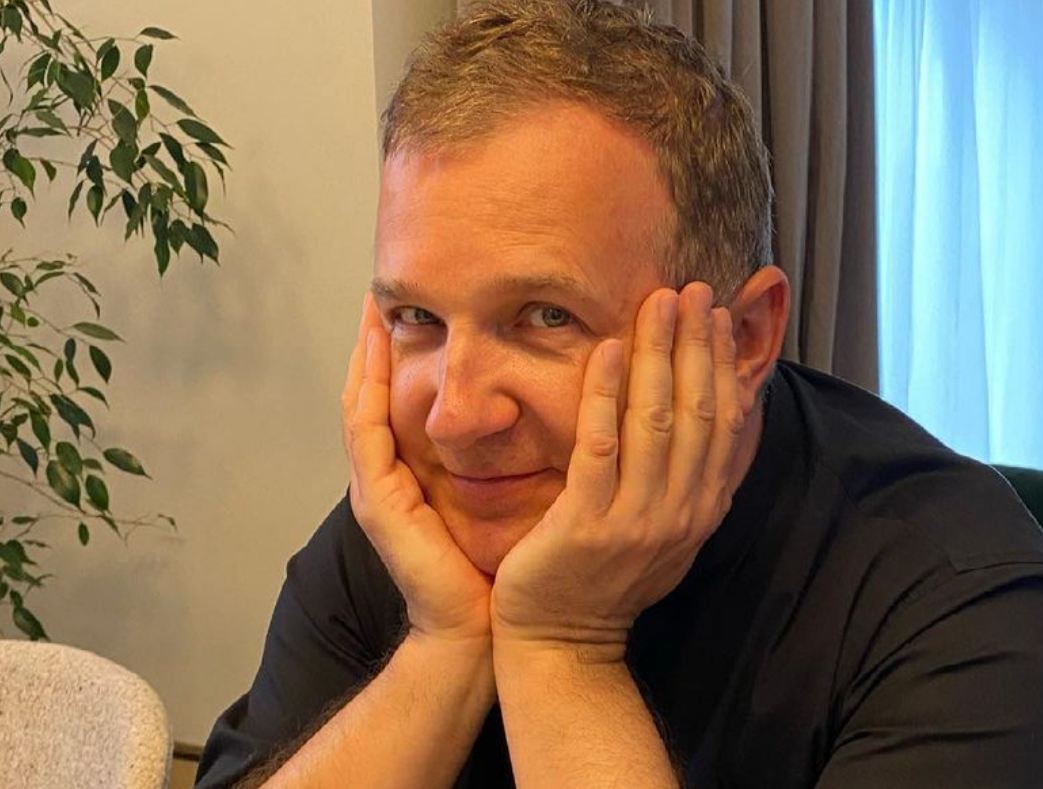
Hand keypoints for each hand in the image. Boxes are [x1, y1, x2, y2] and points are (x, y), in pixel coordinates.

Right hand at [342, 293, 492, 643]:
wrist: (478, 629)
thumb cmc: (497, 567)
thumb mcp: (504, 498)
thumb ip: (510, 456)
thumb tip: (548, 409)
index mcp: (414, 473)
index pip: (399, 399)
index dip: (401, 355)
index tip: (415, 306)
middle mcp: (387, 475)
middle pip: (370, 392)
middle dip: (373, 341)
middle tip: (380, 287)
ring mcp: (376, 487)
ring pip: (359, 402)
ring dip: (363, 353)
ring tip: (372, 305)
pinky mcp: (377, 500)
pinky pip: (365, 431)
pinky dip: (365, 387)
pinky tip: (373, 350)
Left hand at [489, 282, 744, 658]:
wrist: (564, 644)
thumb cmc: (608, 580)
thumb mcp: (670, 531)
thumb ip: (695, 479)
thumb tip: (724, 417)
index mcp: (703, 509)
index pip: (727, 422)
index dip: (725, 364)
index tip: (719, 315)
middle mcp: (682, 512)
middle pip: (699, 411)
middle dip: (697, 344)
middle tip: (692, 289)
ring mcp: (637, 519)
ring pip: (658, 420)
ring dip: (659, 354)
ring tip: (657, 302)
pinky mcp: (589, 524)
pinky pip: (601, 445)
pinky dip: (605, 393)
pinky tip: (604, 350)